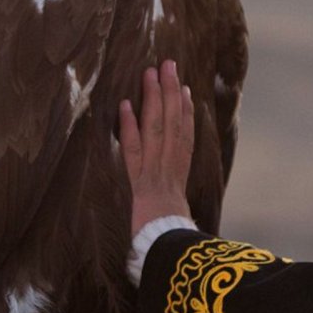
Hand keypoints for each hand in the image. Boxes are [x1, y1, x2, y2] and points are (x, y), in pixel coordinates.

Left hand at [120, 60, 194, 235]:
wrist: (169, 249)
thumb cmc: (173, 235)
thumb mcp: (178, 213)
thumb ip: (176, 199)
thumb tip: (173, 189)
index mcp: (180, 173)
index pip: (185, 134)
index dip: (185, 110)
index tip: (183, 87)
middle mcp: (170, 166)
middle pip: (172, 122)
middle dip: (170, 91)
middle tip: (168, 64)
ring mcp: (155, 170)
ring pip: (156, 128)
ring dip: (154, 98)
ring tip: (151, 72)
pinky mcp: (140, 180)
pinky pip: (134, 149)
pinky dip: (130, 126)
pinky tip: (126, 105)